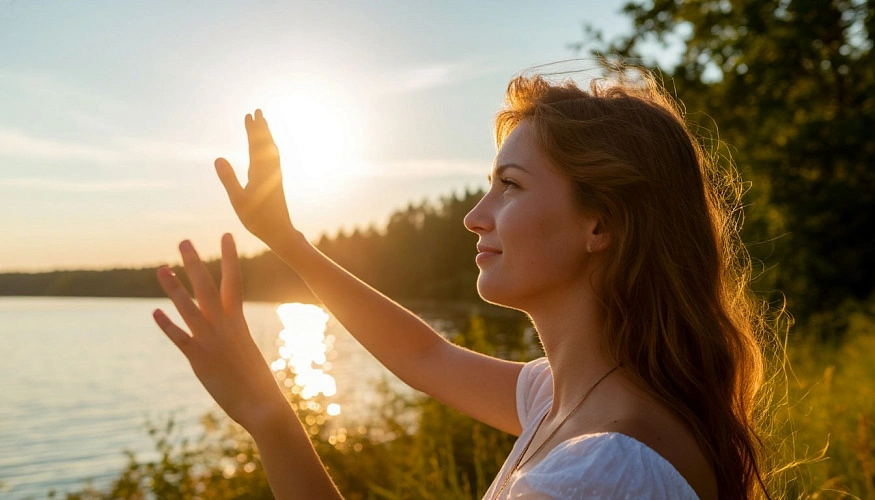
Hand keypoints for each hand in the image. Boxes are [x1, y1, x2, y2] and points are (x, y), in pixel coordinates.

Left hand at [153, 234, 286, 430]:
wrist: (263, 403)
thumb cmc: (257, 382)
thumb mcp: (246, 351)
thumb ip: (233, 337)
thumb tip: (227, 335)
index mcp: (238, 321)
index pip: (232, 280)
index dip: (229, 256)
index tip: (226, 235)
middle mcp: (224, 325)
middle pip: (207, 286)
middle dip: (195, 262)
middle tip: (183, 241)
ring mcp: (211, 340)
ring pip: (189, 307)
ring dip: (174, 288)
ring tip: (161, 269)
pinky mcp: (199, 358)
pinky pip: (180, 338)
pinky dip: (167, 325)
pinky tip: (155, 313)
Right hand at [215, 110, 294, 244]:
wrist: (279, 231)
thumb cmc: (257, 218)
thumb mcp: (238, 199)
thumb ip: (228, 179)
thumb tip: (217, 158)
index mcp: (260, 172)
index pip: (256, 145)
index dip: (253, 130)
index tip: (250, 115)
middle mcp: (270, 171)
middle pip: (265, 144)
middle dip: (261, 128)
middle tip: (258, 111)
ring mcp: (274, 176)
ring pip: (271, 151)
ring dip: (266, 136)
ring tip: (263, 125)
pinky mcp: (275, 182)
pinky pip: (273, 159)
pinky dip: (269, 149)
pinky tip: (268, 150)